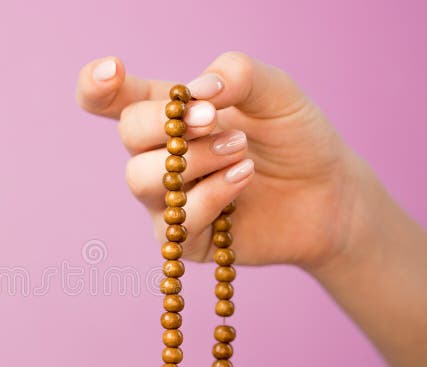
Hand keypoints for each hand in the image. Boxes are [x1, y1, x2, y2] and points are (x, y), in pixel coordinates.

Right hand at [76, 51, 366, 272]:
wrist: (330, 195)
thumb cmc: (296, 139)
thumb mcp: (276, 93)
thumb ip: (237, 75)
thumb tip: (197, 91)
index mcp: (169, 113)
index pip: (111, 98)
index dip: (96, 84)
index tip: (114, 69)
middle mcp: (159, 154)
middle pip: (127, 133)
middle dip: (164, 123)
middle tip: (212, 118)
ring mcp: (167, 199)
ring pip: (140, 178)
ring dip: (194, 159)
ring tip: (241, 151)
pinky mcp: (183, 238)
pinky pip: (175, 219)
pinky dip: (211, 194)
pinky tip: (243, 179)